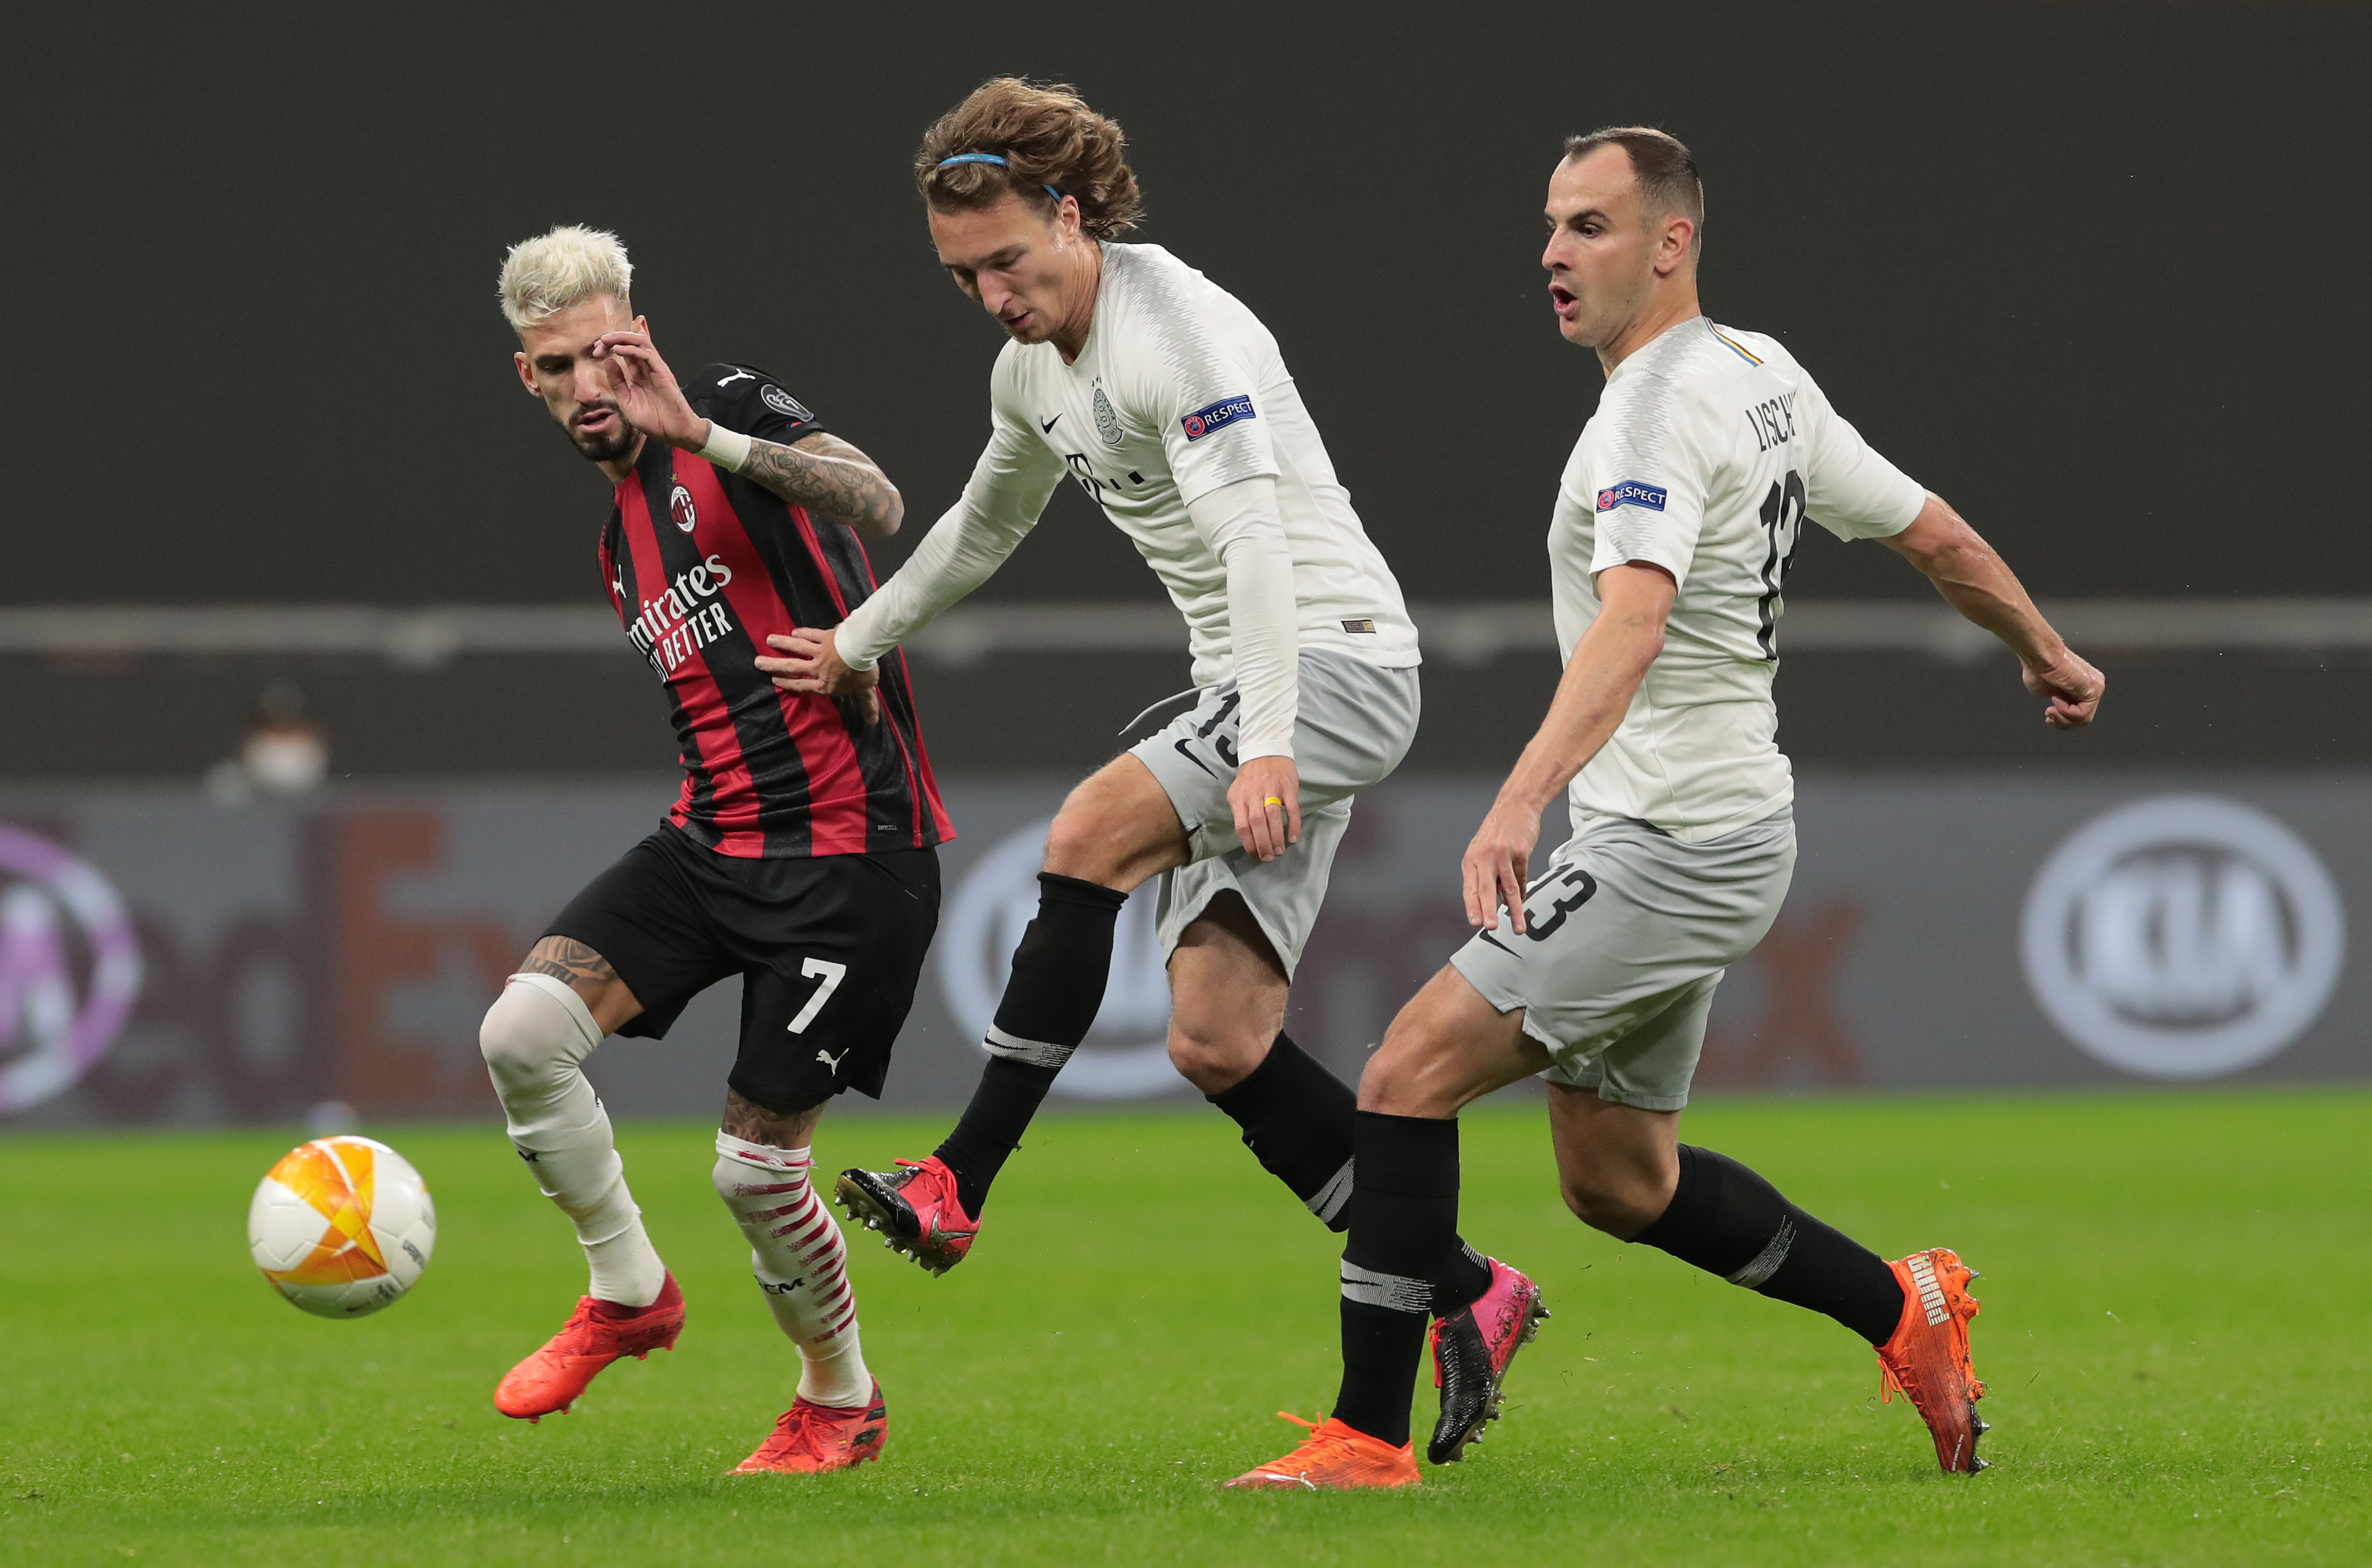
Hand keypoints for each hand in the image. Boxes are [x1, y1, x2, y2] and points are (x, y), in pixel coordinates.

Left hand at [588, 329, 707, 448]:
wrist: (673, 433)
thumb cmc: (654, 420)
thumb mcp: (626, 401)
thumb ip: (617, 382)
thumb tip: (607, 361)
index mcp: (639, 373)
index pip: (624, 350)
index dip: (609, 346)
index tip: (595, 351)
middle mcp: (648, 367)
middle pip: (632, 341)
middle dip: (614, 338)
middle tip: (598, 343)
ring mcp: (656, 369)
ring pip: (641, 342)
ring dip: (622, 337)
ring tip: (606, 340)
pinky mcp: (663, 373)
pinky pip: (647, 355)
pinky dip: (631, 349)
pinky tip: (617, 350)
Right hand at [757, 627, 879, 724]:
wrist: (861, 649)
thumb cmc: (862, 672)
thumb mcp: (866, 691)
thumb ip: (867, 705)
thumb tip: (873, 722)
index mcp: (825, 684)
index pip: (802, 685)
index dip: (788, 683)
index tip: (774, 680)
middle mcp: (818, 669)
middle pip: (793, 667)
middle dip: (774, 665)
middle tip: (758, 662)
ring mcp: (819, 651)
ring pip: (797, 648)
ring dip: (782, 644)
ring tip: (768, 640)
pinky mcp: (824, 636)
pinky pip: (810, 635)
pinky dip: (802, 633)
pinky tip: (793, 631)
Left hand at [1227, 755, 1300, 861]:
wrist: (1265, 750)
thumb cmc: (1251, 776)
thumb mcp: (1237, 791)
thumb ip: (1239, 810)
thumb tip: (1245, 834)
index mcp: (1239, 798)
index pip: (1242, 826)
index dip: (1249, 844)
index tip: (1256, 856)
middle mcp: (1253, 795)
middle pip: (1257, 824)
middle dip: (1263, 844)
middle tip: (1270, 857)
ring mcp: (1271, 790)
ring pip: (1272, 817)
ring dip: (1276, 837)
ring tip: (1280, 851)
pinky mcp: (1287, 787)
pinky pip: (1291, 809)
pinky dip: (1293, 824)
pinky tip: (1293, 837)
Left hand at [1462, 795, 1542, 931]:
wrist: (1516, 805)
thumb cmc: (1497, 831)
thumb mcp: (1482, 851)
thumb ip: (1484, 875)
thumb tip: (1493, 902)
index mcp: (1471, 859)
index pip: (1469, 887)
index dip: (1472, 906)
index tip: (1475, 923)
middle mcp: (1485, 856)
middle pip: (1486, 888)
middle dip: (1488, 910)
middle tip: (1490, 928)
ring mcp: (1503, 854)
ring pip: (1509, 888)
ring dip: (1514, 910)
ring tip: (1518, 927)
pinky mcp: (1521, 851)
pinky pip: (1522, 877)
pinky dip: (1522, 892)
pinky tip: (1522, 902)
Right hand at [2023, 647, 2104, 729]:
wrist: (2041, 656)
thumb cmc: (2039, 668)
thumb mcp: (2047, 692)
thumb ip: (2058, 702)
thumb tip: (2058, 709)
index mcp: (2081, 686)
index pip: (2078, 713)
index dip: (2062, 719)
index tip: (2049, 716)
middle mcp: (2092, 686)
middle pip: (2082, 718)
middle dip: (2062, 722)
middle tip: (2049, 715)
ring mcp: (2095, 688)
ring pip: (2084, 719)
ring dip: (2063, 718)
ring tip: (2052, 707)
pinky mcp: (2094, 690)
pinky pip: (2083, 714)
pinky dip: (2066, 712)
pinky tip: (2057, 700)